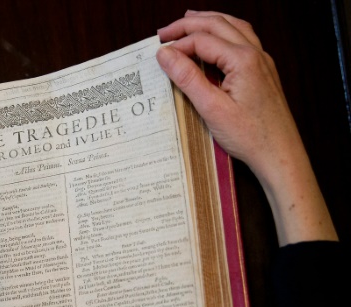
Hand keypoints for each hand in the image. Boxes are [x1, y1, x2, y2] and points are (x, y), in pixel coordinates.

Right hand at [156, 11, 336, 244]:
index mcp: (243, 60)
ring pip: (233, 26)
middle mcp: (255, 53)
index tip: (158, 55)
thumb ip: (187, 78)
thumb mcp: (211, 108)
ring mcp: (262, 61)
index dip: (178, 45)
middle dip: (189, 24)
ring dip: (208, 22)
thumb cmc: (250, 136)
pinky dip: (224, 32)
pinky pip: (243, 39)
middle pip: (218, 24)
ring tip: (187, 21)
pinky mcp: (263, 71)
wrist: (280, 154)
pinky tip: (215, 40)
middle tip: (164, 32)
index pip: (202, 40)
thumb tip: (165, 55)